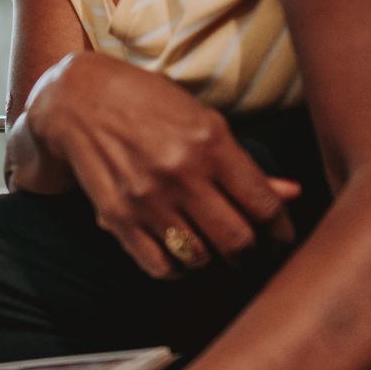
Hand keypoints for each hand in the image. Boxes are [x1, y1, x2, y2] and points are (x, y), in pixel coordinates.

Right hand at [25, 52, 301, 275]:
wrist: (78, 100)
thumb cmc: (148, 103)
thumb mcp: (202, 120)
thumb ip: (245, 163)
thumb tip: (292, 194)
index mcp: (210, 143)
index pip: (264, 207)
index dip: (282, 233)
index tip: (281, 241)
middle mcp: (180, 174)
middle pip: (237, 241)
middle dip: (253, 255)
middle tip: (254, 255)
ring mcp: (146, 198)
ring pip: (199, 258)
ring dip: (213, 261)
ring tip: (214, 250)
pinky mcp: (117, 216)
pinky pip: (159, 266)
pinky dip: (177, 269)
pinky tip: (180, 255)